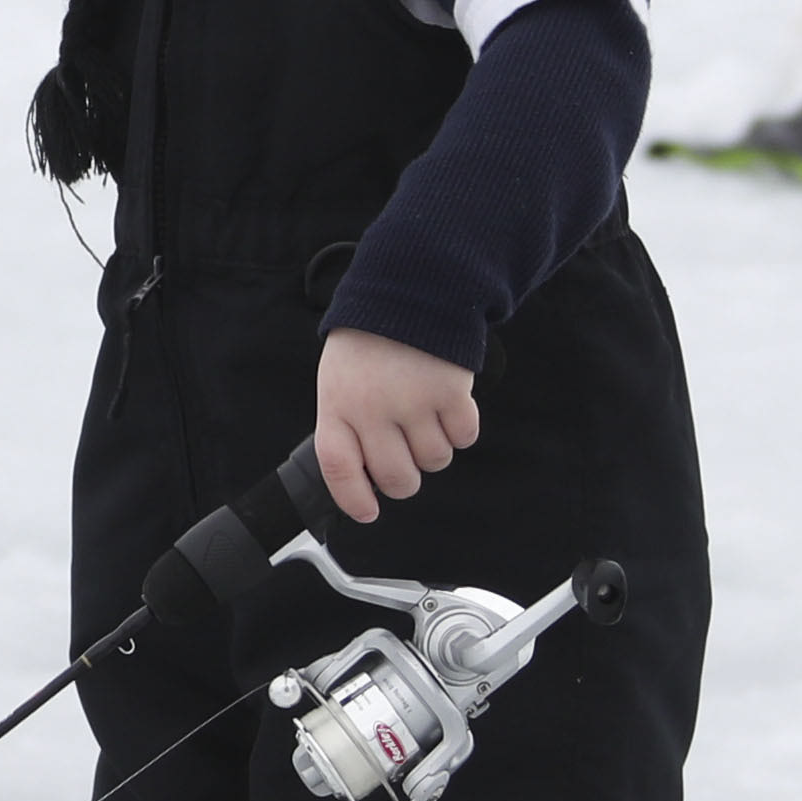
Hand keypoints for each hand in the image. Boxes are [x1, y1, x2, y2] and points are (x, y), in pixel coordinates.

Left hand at [313, 328, 477, 522]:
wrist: (410, 289)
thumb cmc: (370, 339)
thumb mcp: (338, 379)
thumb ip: (347, 424)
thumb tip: (364, 475)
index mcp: (337, 404)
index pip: (339, 470)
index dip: (354, 500)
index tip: (368, 512)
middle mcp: (374, 408)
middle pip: (396, 478)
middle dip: (404, 480)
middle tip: (406, 461)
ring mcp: (413, 402)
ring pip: (434, 461)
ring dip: (434, 449)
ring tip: (425, 417)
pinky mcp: (451, 392)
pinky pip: (464, 437)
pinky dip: (460, 429)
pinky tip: (448, 406)